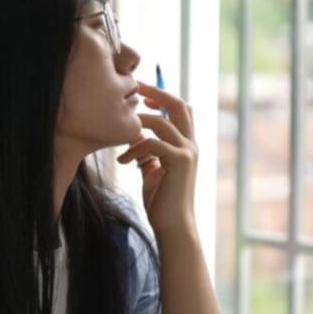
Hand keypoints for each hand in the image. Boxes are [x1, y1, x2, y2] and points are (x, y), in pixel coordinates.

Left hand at [115, 82, 197, 239]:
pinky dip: (135, 148)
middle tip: (135, 88)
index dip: (162, 96)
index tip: (141, 93)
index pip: (180, 109)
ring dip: (137, 126)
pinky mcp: (180, 162)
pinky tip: (123, 162)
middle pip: (179, 105)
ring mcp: (188, 152)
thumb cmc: (161, 201)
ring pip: (162, 122)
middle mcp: (191, 144)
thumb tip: (133, 134)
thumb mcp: (151, 170)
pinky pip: (154, 143)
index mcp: (186, 144)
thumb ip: (146, 151)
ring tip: (120, 142)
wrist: (172, 225)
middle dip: (156, 93)